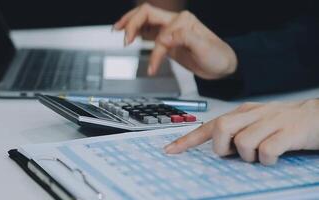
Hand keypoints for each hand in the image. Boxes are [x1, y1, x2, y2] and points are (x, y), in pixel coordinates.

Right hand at [113, 3, 236, 78]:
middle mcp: (175, 22)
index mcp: (184, 21)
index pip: (160, 31)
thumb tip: (164, 39)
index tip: (152, 66)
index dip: (155, 49)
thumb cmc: (217, 56)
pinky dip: (137, 34)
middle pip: (147, 14)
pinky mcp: (168, 40)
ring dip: (130, 24)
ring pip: (145, 20)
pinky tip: (130, 37)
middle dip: (132, 23)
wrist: (221, 66)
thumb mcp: (204, 48)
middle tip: (123, 37)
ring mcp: (170, 30)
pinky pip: (148, 33)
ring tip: (117, 30)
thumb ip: (184, 39)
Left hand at [164, 99, 318, 164]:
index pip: (209, 125)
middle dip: (222, 148)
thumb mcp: (256, 122)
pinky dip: (267, 160)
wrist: (317, 115)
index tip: (170, 150)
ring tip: (261, 155)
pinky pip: (267, 150)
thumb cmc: (282, 123)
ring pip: (243, 142)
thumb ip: (237, 131)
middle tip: (235, 154)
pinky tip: (274, 157)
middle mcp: (253, 114)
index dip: (188, 139)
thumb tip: (219, 148)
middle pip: (221, 128)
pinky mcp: (288, 132)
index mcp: (242, 113)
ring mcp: (270, 122)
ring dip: (248, 156)